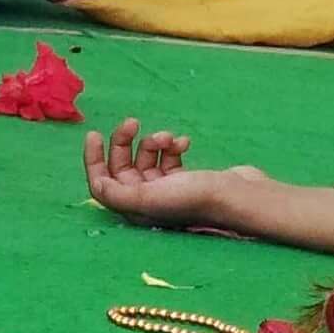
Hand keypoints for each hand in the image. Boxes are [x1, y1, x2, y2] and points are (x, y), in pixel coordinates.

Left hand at [80, 118, 246, 232]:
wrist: (240, 196)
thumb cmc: (195, 198)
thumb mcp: (150, 197)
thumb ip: (118, 193)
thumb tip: (96, 185)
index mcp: (136, 209)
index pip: (101, 185)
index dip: (93, 160)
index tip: (94, 134)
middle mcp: (148, 201)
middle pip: (122, 167)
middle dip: (124, 142)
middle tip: (132, 122)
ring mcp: (167, 190)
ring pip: (145, 158)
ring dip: (153, 141)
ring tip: (167, 137)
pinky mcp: (185, 179)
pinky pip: (168, 156)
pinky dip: (172, 145)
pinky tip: (183, 142)